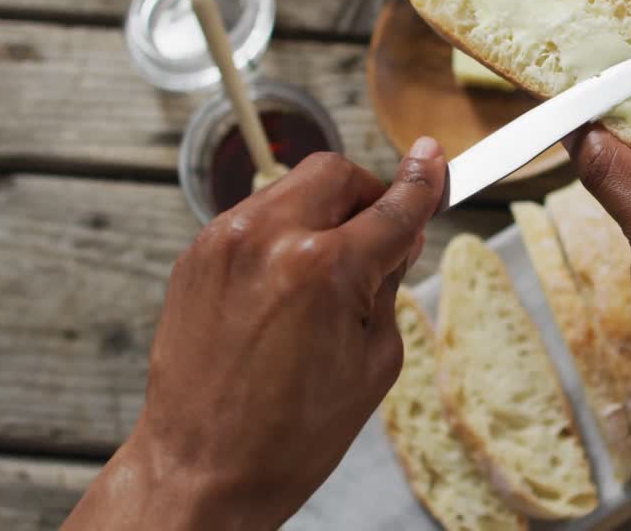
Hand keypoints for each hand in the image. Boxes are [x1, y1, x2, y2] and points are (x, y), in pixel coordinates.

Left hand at [64, 141, 445, 529]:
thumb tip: (398, 234)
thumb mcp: (375, 361)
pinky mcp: (196, 256)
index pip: (392, 206)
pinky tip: (288, 287)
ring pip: (292, 188)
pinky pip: (256, 219)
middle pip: (336, 173)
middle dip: (368, 194)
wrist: (201, 470)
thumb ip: (389, 283)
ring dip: (324, 213)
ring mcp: (223, 242)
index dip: (424, 182)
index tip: (435, 161)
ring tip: (328, 274)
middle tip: (380, 235)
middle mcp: (268, 239)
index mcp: (323, 269)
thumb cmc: (290, 435)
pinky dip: (284, 234)